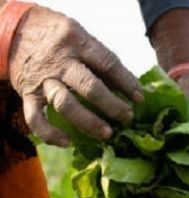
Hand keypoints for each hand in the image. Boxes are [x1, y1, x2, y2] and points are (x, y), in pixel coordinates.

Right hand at [8, 5, 141, 145]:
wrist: (15, 30)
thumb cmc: (59, 37)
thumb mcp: (81, 37)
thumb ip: (102, 61)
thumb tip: (130, 87)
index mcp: (78, 43)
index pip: (107, 64)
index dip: (126, 82)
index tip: (139, 98)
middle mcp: (60, 62)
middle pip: (89, 87)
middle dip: (112, 106)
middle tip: (127, 118)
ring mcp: (43, 79)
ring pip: (65, 104)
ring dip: (88, 122)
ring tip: (107, 133)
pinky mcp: (27, 94)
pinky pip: (36, 118)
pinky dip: (50, 134)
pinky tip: (67, 142)